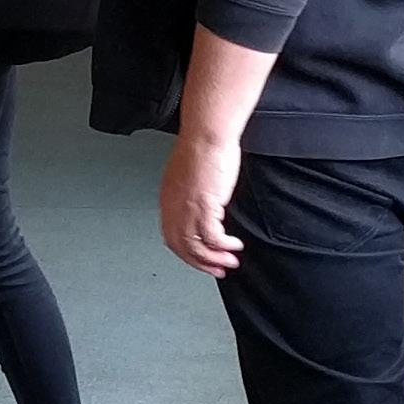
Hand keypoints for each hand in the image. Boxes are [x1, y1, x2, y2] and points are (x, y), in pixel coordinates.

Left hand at [160, 133, 243, 276]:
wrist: (207, 134)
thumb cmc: (201, 146)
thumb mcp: (190, 176)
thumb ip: (192, 195)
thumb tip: (203, 207)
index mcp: (169, 199)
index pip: (172, 236)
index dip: (187, 253)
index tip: (201, 260)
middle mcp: (174, 206)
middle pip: (182, 247)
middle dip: (201, 263)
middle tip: (217, 269)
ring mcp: (188, 207)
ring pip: (196, 246)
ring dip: (214, 259)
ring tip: (229, 261)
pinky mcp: (204, 205)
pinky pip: (212, 237)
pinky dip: (223, 246)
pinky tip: (234, 245)